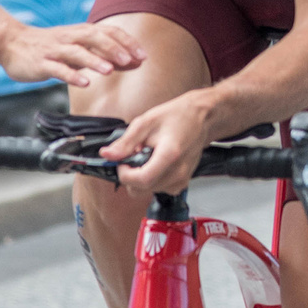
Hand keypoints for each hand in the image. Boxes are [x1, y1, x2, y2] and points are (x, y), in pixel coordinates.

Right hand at [0, 20, 146, 86]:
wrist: (11, 43)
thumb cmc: (51, 47)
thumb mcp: (80, 48)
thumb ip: (106, 55)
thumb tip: (135, 62)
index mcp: (81, 32)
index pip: (109, 32)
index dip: (127, 42)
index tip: (143, 55)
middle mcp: (70, 38)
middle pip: (95, 38)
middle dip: (114, 48)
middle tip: (130, 60)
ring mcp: (55, 50)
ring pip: (76, 52)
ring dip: (94, 60)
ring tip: (110, 70)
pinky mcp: (41, 63)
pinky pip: (57, 69)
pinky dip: (71, 75)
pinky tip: (84, 83)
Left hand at [100, 90, 218, 194]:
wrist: (201, 117)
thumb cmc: (176, 116)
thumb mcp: (146, 122)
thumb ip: (125, 142)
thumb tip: (107, 155)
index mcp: (169, 155)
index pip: (141, 180)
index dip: (125, 174)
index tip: (122, 162)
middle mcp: (178, 171)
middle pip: (142, 189)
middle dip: (130, 176)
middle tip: (134, 157)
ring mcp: (183, 178)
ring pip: (149, 191)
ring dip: (141, 178)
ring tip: (148, 158)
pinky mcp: (183, 182)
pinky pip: (160, 190)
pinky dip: (152, 181)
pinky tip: (156, 165)